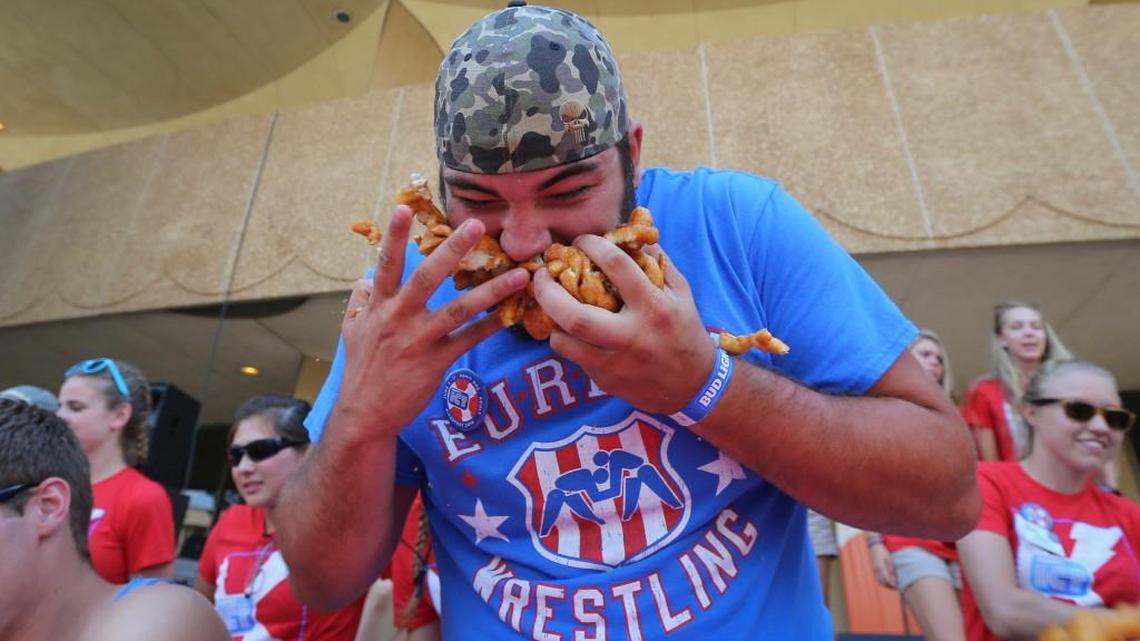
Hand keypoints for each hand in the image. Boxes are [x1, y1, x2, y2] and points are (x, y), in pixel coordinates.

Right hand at [338, 206, 529, 433]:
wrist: (364, 414)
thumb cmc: (360, 371)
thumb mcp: (350, 332)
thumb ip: (359, 302)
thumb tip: (365, 278)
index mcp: (378, 306)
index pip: (386, 264)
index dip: (393, 236)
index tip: (403, 207)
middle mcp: (398, 318)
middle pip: (427, 277)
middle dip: (453, 250)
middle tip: (476, 225)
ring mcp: (418, 340)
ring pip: (459, 309)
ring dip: (492, 290)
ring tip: (519, 275)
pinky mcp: (435, 362)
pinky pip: (469, 340)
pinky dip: (490, 327)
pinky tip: (511, 315)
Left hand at [532, 234, 713, 413]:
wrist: (694, 387)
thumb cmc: (686, 332)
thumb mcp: (681, 293)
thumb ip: (657, 263)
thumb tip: (631, 235)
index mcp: (654, 308)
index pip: (616, 266)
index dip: (592, 246)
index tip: (581, 241)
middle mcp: (632, 336)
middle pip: (575, 315)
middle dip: (548, 291)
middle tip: (541, 275)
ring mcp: (616, 363)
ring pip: (565, 342)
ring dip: (552, 320)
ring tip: (551, 304)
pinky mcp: (606, 382)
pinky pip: (575, 358)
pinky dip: (568, 340)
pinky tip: (571, 329)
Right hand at [869, 541, 896, 588]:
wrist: (875, 547)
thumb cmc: (883, 552)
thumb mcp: (889, 560)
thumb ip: (891, 569)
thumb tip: (893, 577)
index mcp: (880, 567)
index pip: (886, 579)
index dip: (891, 583)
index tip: (897, 586)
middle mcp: (876, 570)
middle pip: (882, 582)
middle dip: (889, 586)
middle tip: (896, 587)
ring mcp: (874, 570)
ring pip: (879, 581)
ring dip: (886, 585)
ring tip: (893, 586)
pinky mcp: (873, 570)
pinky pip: (878, 578)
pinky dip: (883, 582)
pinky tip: (888, 582)